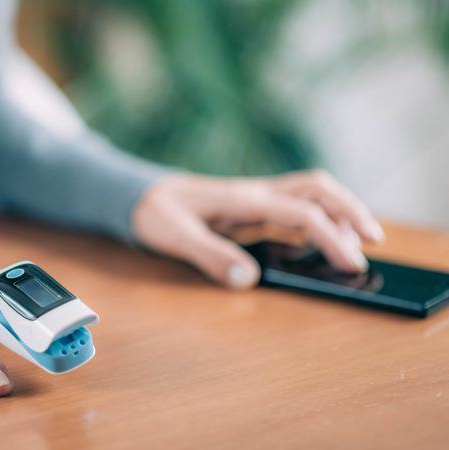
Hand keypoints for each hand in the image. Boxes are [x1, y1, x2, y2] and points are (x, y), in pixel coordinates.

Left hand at [133, 170, 384, 288]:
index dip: (331, 237)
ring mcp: (253, 199)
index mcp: (242, 199)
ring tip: (356, 243)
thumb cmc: (153, 212)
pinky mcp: (247, 209)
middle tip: (373, 241)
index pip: (301, 213)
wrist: (135, 194)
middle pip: (317, 189)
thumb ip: (210, 256)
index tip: (352, 264)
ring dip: (337, 212)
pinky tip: (316, 243)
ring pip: (308, 194)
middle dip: (350, 210)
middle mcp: (254, 194)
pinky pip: (290, 208)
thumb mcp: (174, 236)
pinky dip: (313, 222)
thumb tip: (248, 279)